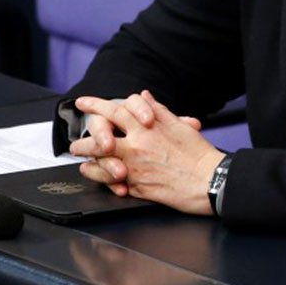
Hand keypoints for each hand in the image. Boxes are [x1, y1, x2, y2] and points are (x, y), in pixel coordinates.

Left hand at [72, 90, 222, 214]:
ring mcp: (135, 169)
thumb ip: (158, 109)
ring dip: (89, 163)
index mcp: (146, 128)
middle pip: (100, 139)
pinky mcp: (138, 189)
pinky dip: (103, 181)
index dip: (95, 105)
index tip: (83, 102)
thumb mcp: (178, 125)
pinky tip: (99, 179)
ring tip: (82, 163)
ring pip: (101, 164)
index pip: (113, 111)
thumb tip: (144, 96)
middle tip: (75, 143)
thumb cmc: (199, 155)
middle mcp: (136, 147)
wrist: (210, 182)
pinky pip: (113, 185)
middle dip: (84, 140)